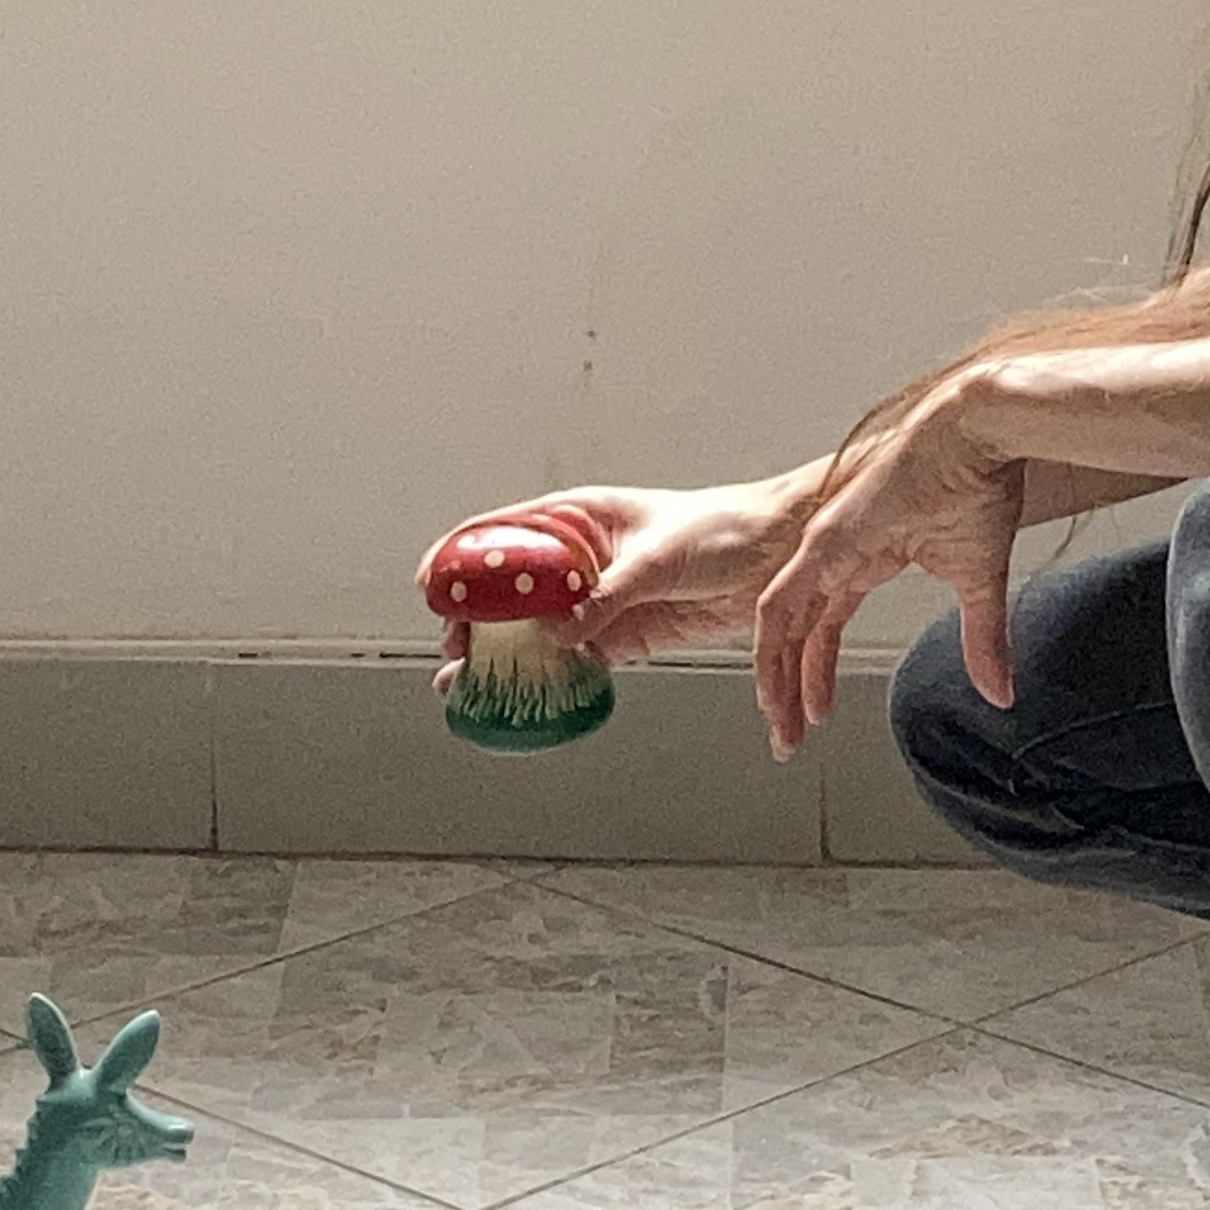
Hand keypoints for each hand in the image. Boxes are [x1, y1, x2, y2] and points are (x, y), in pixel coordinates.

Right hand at [413, 480, 809, 687]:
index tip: (430, 584)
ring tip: (471, 684)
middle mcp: (581, 556)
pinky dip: (552, 677)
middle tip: (454, 651)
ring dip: (506, 655)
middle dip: (475, 619)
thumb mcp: (660, 556)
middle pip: (511, 588)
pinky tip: (530, 694)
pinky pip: (577, 657)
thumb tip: (564, 630)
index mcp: (579, 516)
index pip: (502, 529)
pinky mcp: (625, 633)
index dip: (460, 554)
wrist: (779, 557)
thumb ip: (608, 594)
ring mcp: (600, 597)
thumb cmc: (725, 528)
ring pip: (537, 629)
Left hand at [751, 376, 1022, 760]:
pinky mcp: (826, 538)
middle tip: (785, 739)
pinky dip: (771, 643)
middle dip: (786, 689)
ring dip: (774, 676)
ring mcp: (825, 544)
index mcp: (864, 556)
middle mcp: (834, 552)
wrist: (981, 434)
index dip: (816, 674)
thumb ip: (983, 641)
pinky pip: (782, 599)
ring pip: (778, 622)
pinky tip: (769, 680)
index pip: (825, 627)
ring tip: (777, 724)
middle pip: (794, 632)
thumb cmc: (980, 483)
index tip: (813, 716)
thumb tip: (1000, 693)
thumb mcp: (979, 582)